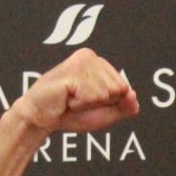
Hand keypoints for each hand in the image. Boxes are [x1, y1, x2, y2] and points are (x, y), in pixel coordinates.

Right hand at [11, 48, 138, 133]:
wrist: (41, 118)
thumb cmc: (70, 114)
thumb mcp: (104, 113)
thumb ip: (123, 107)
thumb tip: (134, 96)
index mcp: (99, 63)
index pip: (124, 88)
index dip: (108, 103)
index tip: (87, 101)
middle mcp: (90, 57)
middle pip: (118, 89)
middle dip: (99, 103)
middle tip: (77, 100)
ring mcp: (81, 62)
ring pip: (105, 94)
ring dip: (87, 105)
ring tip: (70, 99)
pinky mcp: (72, 71)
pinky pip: (91, 97)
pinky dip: (79, 105)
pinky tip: (66, 98)